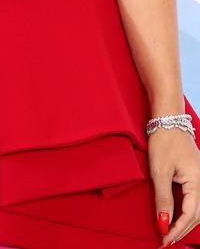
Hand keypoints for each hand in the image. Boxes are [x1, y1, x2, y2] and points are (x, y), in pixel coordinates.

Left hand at [149, 127, 199, 244]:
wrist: (168, 119)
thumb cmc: (163, 141)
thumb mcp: (159, 171)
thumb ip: (163, 199)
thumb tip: (163, 224)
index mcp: (198, 182)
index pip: (190, 215)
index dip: (177, 229)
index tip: (164, 239)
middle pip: (197, 215)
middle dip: (182, 229)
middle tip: (166, 241)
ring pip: (198, 209)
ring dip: (185, 222)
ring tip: (170, 232)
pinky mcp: (196, 175)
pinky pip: (195, 199)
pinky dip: (187, 211)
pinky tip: (176, 216)